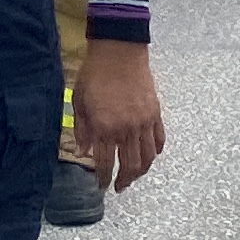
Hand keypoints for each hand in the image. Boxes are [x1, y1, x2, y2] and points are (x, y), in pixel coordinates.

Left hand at [71, 38, 164, 191]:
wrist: (119, 52)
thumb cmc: (95, 75)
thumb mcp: (79, 102)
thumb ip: (82, 130)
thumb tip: (83, 152)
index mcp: (104, 128)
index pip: (105, 163)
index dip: (103, 178)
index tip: (102, 186)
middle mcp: (126, 130)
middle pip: (129, 166)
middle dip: (124, 181)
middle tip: (119, 187)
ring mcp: (143, 123)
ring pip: (147, 157)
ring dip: (140, 172)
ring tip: (134, 176)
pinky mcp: (155, 114)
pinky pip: (159, 140)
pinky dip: (156, 152)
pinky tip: (150, 156)